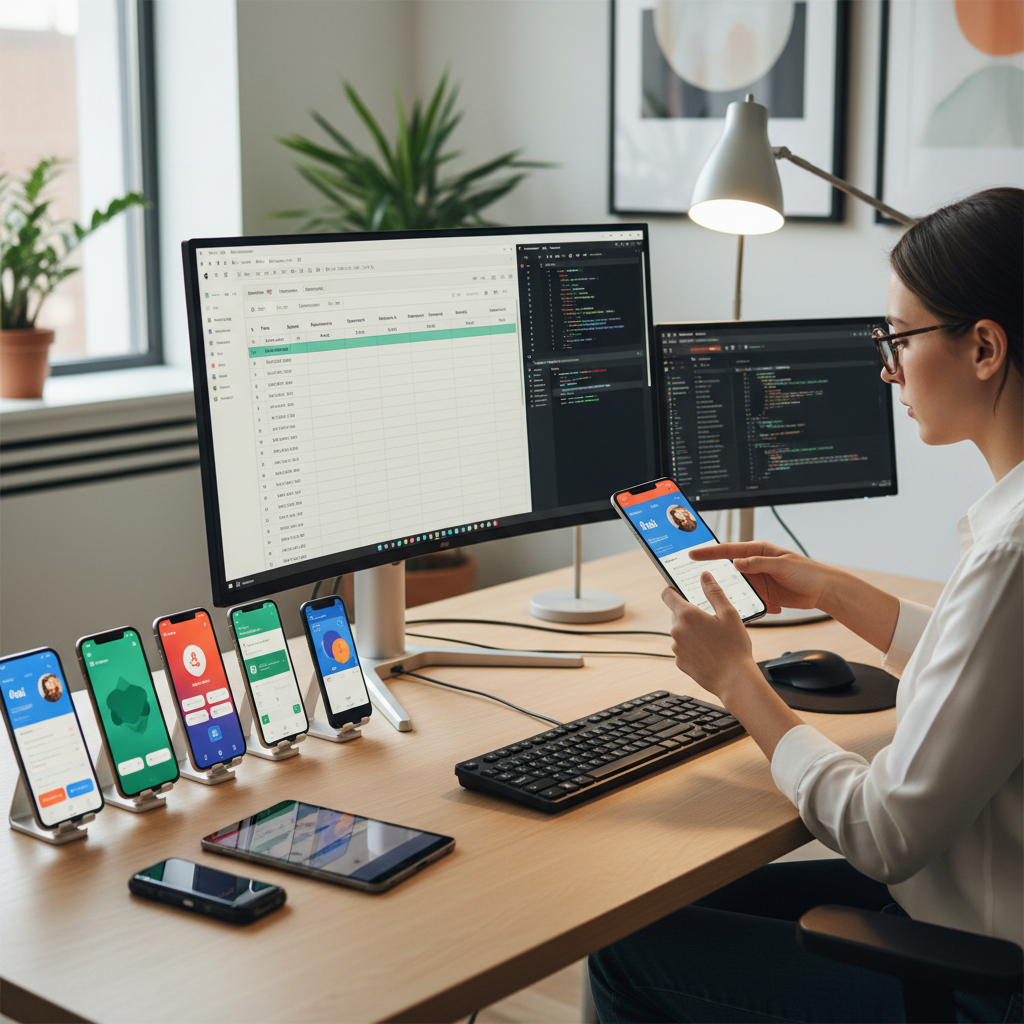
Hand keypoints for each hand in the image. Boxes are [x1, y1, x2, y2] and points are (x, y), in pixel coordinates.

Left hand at [663, 573, 804, 760]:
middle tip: (711, 621)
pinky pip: (684, 649)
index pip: (667, 595)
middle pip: (676, 614)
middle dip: (691, 615)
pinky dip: (693, 648)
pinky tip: (710, 653)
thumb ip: (714, 592)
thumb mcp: (729, 614)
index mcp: (686, 614)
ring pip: (681, 633)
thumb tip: (704, 575)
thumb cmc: (734, 646)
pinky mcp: (679, 662)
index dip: (673, 591)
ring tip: (714, 640)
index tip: (681, 592)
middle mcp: (676, 630)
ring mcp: (676, 648)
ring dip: (692, 632)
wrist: (735, 680)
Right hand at [688, 540, 831, 612]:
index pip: (728, 550)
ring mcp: (757, 581)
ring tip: (723, 602)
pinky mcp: (763, 596)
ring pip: (737, 589)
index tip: (692, 554)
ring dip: (733, 596)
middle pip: (727, 571)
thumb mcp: (782, 565)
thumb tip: (736, 562)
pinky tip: (756, 611)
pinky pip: (749, 601)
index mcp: (757, 551)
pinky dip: (750, 607)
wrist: (823, 590)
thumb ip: (758, 563)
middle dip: (715, 577)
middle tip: (698, 583)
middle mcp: (754, 565)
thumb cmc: (807, 571)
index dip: (708, 552)